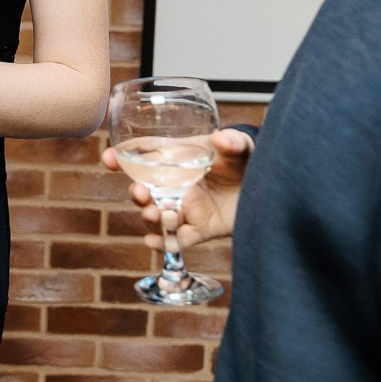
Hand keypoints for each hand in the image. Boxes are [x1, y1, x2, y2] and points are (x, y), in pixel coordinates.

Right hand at [101, 127, 251, 250]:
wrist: (271, 188)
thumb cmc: (248, 160)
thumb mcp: (241, 146)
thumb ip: (232, 142)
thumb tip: (221, 139)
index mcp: (179, 161)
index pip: (145, 158)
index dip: (123, 158)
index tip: (109, 158)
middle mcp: (177, 186)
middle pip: (147, 191)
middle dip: (136, 193)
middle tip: (139, 192)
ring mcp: (187, 209)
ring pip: (159, 216)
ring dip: (149, 217)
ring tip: (153, 213)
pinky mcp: (201, 230)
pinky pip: (178, 240)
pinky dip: (165, 242)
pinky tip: (155, 242)